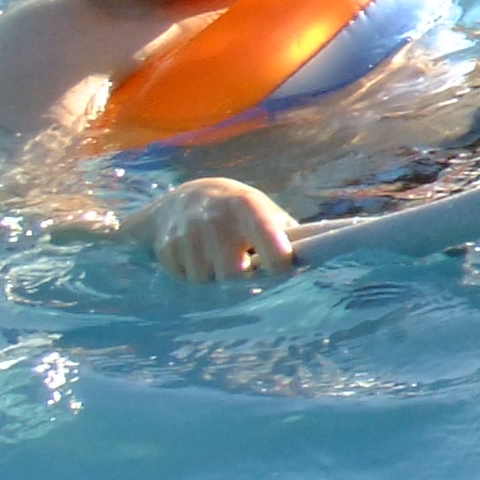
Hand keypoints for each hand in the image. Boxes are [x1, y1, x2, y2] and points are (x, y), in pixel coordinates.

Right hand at [133, 176, 299, 280]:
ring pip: (207, 280)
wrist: (185, 199)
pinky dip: (194, 276)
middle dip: (241, 277)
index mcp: (248, 206)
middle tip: (244, 266)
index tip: (282, 270)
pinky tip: (197, 257)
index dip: (280, 265)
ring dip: (215, 277)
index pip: (270, 244)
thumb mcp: (265, 212)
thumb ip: (287, 234)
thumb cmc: (239, 213)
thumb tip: (311, 258)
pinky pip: (186, 279)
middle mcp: (215, 218)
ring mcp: (188, 233)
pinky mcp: (167, 247)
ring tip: (218, 258)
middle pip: (233, 274)